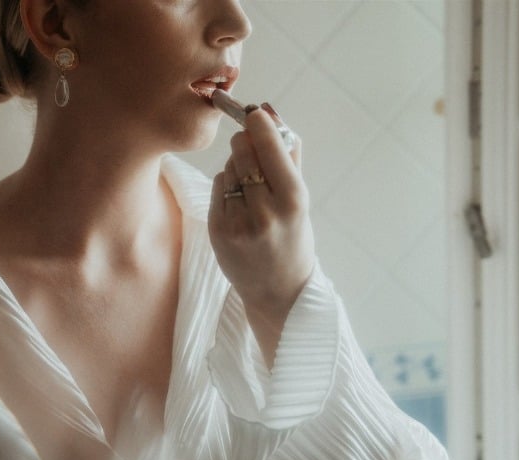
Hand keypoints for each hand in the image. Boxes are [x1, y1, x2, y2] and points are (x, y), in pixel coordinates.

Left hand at [208, 105, 315, 362]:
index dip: (258, 124)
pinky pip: (217, 188)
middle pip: (243, 152)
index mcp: (293, 200)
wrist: (278, 289)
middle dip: (245, 142)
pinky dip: (226, 187)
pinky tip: (239, 201)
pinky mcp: (218, 231)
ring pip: (228, 168)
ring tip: (251, 186)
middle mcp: (265, 212)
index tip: (254, 112)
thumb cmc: (294, 236)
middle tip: (250, 143)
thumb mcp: (301, 197)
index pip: (269, 146)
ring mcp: (238, 224)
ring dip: (237, 166)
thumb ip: (289, 153)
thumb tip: (270, 112)